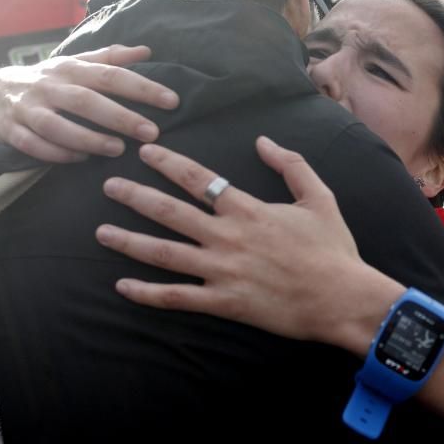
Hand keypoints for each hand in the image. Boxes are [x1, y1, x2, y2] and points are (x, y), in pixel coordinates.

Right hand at [0, 45, 178, 162]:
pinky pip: (32, 145)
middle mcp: (50, 86)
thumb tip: (147, 51)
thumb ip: (110, 58)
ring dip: (88, 139)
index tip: (172, 101)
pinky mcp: (10, 130)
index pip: (111, 75)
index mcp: (70, 69)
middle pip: (87, 101)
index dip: (142, 87)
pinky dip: (56, 153)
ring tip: (118, 150)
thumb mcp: (76, 63)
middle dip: (120, 117)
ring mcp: (28, 109)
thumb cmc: (46, 79)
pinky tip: (80, 159)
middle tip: (151, 133)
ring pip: (57, 125)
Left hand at [95, 139, 403, 353]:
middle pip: (170, 212)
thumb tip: (263, 141)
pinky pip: (177, 297)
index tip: (145, 151)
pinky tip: (123, 286)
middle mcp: (228, 237)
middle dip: (135, 196)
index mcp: (248, 210)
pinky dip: (147, 293)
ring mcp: (222, 271)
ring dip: (130, 241)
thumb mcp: (320, 197)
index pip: (198, 179)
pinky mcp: (224, 302)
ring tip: (101, 231)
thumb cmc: (333, 248)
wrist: (342, 298)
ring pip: (164, 253)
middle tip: (108, 186)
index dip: (168, 163)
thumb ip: (291, 165)